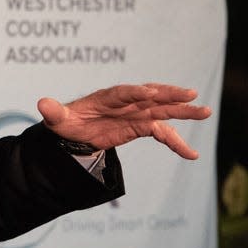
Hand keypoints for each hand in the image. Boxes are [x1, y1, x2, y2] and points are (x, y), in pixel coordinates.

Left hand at [36, 83, 211, 159]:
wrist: (74, 130)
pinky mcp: (140, 126)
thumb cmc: (66, 122)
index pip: (122, 93)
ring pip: (162, 112)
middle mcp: (125, 102)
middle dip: (169, 96)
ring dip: (183, 113)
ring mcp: (135, 114)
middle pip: (150, 97)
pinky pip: (161, 133)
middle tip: (191, 95)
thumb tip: (42, 104)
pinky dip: (176, 142)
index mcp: (105, 98)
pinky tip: (191, 155)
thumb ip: (54, 112)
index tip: (150, 92)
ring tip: (206, 113)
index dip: (135, 92)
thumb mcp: (57, 119)